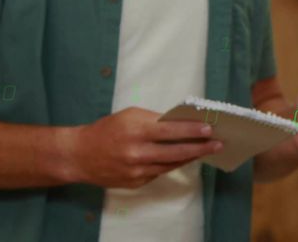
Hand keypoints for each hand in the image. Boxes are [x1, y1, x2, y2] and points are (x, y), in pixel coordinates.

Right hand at [63, 107, 222, 187]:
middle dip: (200, 148)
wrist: (79, 155)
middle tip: (218, 144)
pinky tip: (184, 159)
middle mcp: (137, 152)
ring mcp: (136, 170)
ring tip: (206, 150)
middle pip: (176, 152)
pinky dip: (172, 165)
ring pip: (171, 164)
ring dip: (190, 157)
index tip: (210, 129)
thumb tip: (182, 123)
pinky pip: (160, 172)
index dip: (192, 130)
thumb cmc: (107, 129)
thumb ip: (155, 120)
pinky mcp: (135, 182)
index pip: (171, 131)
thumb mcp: (130, 116)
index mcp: (136, 131)